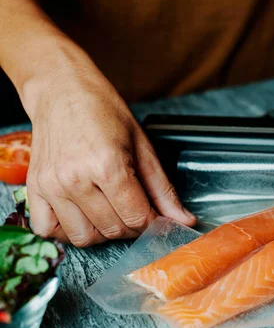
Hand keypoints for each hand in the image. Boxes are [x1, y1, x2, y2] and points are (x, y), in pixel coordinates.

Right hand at [23, 70, 196, 246]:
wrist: (62, 91)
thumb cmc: (104, 112)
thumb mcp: (143, 146)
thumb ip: (163, 189)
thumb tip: (185, 220)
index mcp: (107, 165)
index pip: (137, 217)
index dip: (154, 224)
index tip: (158, 218)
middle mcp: (75, 179)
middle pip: (113, 229)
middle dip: (133, 227)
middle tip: (137, 211)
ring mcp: (52, 186)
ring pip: (83, 237)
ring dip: (103, 232)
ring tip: (111, 213)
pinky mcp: (34, 188)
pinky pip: (48, 231)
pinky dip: (68, 232)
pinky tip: (84, 217)